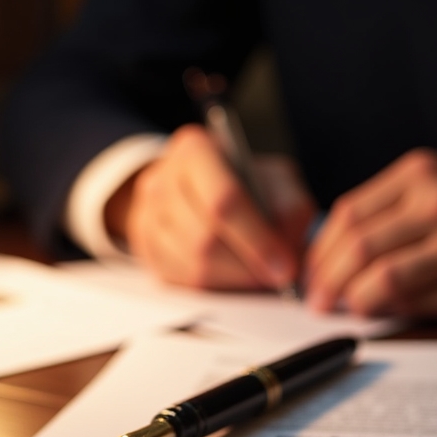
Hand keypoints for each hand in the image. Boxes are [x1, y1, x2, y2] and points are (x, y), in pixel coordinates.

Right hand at [104, 124, 316, 289]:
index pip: (223, 201)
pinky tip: (236, 276)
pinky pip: (184, 281)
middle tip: (277, 278)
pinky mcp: (147, 248)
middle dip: (248, 267)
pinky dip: (218, 286)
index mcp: (195, 150)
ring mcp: (147, 215)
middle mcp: (162, 179)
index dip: (257, 240)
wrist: (202, 188)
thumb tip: (288, 249)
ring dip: (235, 280)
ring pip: (194, 266)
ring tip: (260, 276)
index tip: (285, 267)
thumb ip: (289, 207)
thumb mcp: (276, 180)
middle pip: (205, 239)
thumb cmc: (246, 183)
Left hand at [304, 150, 436, 319]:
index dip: (320, 251)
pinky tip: (386, 312)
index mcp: (423, 173)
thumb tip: (333, 255)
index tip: (312, 272)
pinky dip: (391, 312)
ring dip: (352, 302)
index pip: (347, 215)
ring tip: (347, 310)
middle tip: (317, 301)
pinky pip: (416, 305)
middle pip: (356, 248)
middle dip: (326, 282)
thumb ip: (391, 211)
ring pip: (379, 280)